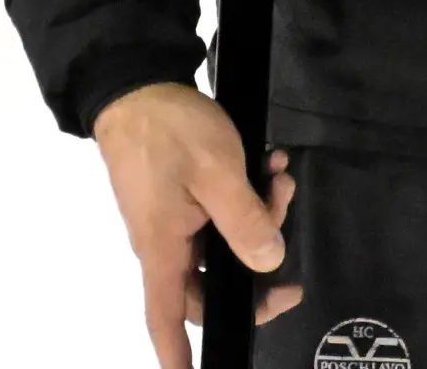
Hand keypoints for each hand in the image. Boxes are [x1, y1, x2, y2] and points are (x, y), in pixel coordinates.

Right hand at [90, 81, 302, 368]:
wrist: (138, 84)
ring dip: (259, 216)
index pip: (167, 316)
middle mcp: (165, 243)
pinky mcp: (183, 196)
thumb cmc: (170, 131)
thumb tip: (268, 263)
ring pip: (223, 242)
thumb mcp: (217, 173)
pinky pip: (220, 212)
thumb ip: (245, 220)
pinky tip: (269, 166)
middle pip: (211, 281)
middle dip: (255, 267)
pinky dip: (247, 195)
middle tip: (288, 248)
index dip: (177, 354)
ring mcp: (173, 219)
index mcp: (164, 249)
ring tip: (279, 179)